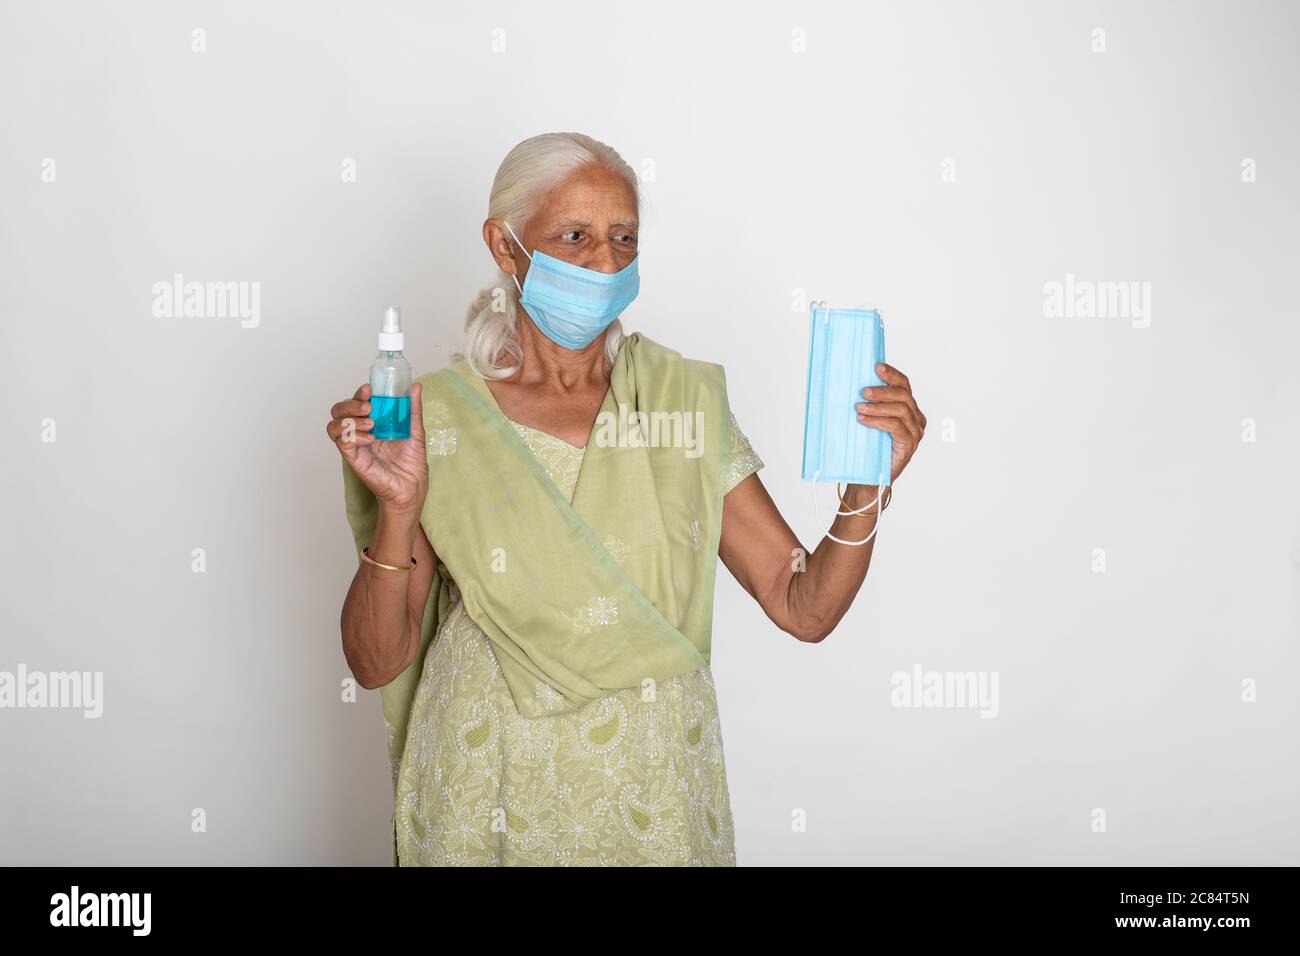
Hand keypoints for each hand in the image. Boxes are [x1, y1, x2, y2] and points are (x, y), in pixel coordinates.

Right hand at [327, 382, 427, 512]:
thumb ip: (413, 409)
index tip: (369, 389)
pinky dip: (353, 436)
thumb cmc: (412, 460)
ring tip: (371, 424)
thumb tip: (415, 386)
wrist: (412, 485)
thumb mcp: (415, 430)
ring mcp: (355, 444)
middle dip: (350, 404)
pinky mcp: (353, 458)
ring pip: (334, 425)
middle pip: (339, 410)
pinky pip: (342, 442)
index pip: (356, 402)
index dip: (358, 393)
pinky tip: (369, 439)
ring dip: (350, 419)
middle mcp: (359, 431)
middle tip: (369, 406)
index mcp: (372, 421)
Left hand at [856, 363, 924, 483]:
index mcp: (909, 409)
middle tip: (863, 391)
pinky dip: (878, 421)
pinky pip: (896, 427)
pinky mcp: (909, 445)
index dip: (892, 374)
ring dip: (878, 406)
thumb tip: (848, 383)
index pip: (904, 385)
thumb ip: (867, 403)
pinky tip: (863, 419)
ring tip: (859, 406)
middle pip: (904, 395)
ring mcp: (915, 432)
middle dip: (883, 390)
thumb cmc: (867, 447)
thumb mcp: (867, 420)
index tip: (876, 366)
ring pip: (901, 410)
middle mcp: (916, 419)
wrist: (868, 477)